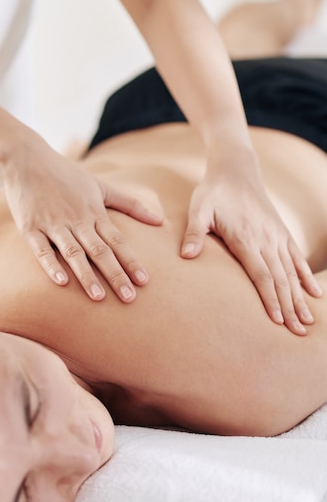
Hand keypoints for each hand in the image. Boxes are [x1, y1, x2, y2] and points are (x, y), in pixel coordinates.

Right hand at [0, 135, 162, 302]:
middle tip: (129, 298)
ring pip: (73, 253)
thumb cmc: (66, 174)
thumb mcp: (101, 186)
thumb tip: (160, 220)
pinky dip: (51, 265)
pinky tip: (61, 282)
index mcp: (94, 212)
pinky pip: (42, 249)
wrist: (25, 158)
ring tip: (99, 297)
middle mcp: (76, 220)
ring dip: (86, 275)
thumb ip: (130, 204)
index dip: (131, 261)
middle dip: (115, 275)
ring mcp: (53, 224)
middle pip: (100, 251)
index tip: (144, 281)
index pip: (117, 241)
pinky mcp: (30, 228)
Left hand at [180, 156, 321, 334]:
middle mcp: (266, 239)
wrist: (236, 169)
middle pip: (281, 279)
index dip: (270, 298)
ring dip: (300, 298)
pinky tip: (314, 293)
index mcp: (246, 238)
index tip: (277, 321)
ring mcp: (277, 236)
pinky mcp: (281, 232)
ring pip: (291, 272)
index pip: (261, 275)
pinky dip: (306, 276)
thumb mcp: (199, 208)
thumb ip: (194, 233)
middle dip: (290, 307)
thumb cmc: (213, 191)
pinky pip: (297, 257)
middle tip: (297, 332)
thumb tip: (186, 256)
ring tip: (307, 321)